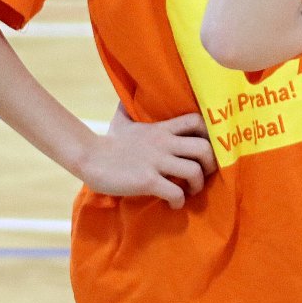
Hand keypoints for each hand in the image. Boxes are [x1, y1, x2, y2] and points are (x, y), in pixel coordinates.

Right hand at [80, 104, 217, 209]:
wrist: (89, 158)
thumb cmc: (109, 143)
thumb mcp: (124, 122)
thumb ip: (130, 110)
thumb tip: (125, 98)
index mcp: (162, 129)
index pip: (197, 121)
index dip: (209, 134)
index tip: (208, 149)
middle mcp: (164, 143)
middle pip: (204, 148)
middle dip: (211, 164)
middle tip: (206, 174)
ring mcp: (156, 162)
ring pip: (194, 171)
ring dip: (198, 184)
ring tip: (191, 191)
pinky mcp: (147, 180)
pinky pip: (175, 192)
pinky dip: (179, 201)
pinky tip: (174, 204)